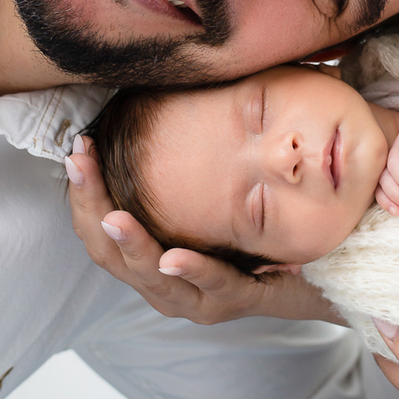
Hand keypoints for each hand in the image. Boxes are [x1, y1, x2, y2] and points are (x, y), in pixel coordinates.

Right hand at [65, 140, 339, 323]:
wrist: (322, 273)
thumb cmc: (259, 228)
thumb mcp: (217, 190)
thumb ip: (188, 158)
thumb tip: (163, 95)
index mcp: (154, 254)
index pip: (101, 228)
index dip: (84, 191)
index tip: (76, 149)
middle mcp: (167, 282)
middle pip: (111, 252)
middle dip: (91, 207)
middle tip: (80, 164)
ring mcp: (199, 298)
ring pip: (151, 275)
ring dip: (130, 243)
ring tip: (112, 215)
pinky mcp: (238, 303)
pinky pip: (211, 287)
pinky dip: (190, 272)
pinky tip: (171, 257)